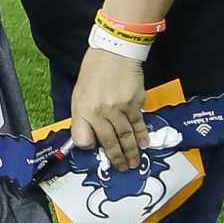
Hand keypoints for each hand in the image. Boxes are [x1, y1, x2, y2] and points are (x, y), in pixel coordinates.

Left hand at [68, 48, 148, 171]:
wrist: (114, 53)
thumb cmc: (94, 74)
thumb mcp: (79, 96)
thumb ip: (82, 120)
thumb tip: (87, 142)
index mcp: (85, 109)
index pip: (87, 138)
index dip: (93, 149)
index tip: (101, 159)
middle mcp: (102, 111)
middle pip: (110, 141)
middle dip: (117, 158)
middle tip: (122, 169)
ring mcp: (120, 107)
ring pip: (126, 135)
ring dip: (131, 151)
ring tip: (134, 163)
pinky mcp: (135, 103)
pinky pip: (139, 123)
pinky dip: (142, 136)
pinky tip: (144, 145)